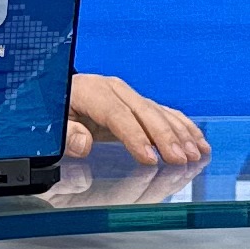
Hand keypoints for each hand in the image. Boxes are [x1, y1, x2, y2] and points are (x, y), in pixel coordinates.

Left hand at [65, 72, 206, 168]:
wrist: (57, 92)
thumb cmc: (56, 109)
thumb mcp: (51, 122)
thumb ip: (66, 134)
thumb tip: (83, 144)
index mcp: (92, 91)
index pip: (117, 115)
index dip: (135, 136)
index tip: (149, 158)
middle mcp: (115, 90)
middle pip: (145, 112)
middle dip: (166, 137)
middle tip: (180, 159)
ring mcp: (129, 95)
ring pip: (159, 112)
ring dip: (180, 133)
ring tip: (195, 153)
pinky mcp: (138, 105)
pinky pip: (164, 114)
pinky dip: (183, 127)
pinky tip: (198, 141)